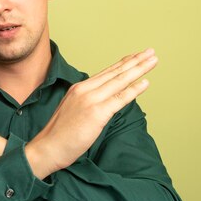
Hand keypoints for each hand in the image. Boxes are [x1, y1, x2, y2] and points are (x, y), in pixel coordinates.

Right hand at [25, 48, 157, 178]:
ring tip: (153, 60)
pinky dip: (134, 90)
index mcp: (79, 89)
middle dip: (135, 61)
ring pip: (119, 81)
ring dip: (139, 69)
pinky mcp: (96, 113)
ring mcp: (91, 100)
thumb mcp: (72, 111)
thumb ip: (87, 104)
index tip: (135, 56)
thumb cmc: (59, 135)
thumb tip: (103, 105)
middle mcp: (85, 90)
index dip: (123, 63)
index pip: (106, 73)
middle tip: (150, 52)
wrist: (47, 147)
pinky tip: (145, 83)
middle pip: (115, 72)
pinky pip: (119, 99)